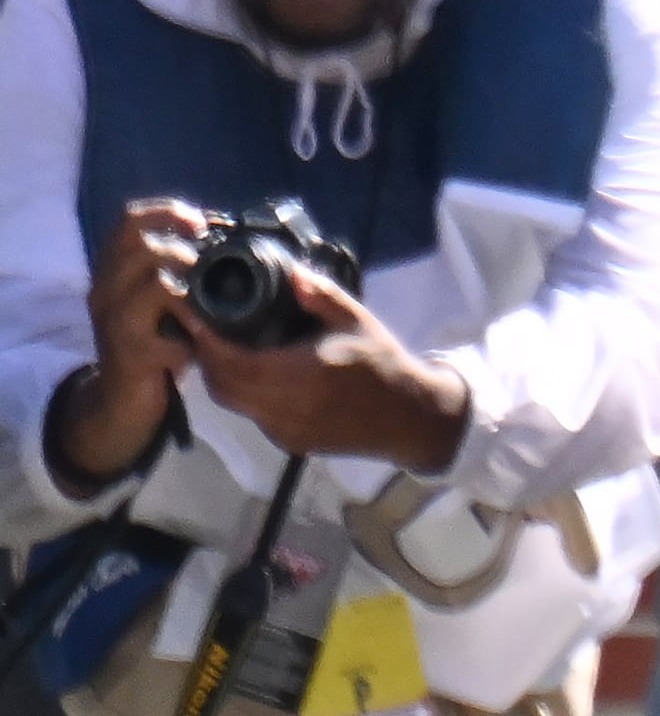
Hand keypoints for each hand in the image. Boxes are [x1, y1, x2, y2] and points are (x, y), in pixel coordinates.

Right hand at [52, 199, 207, 487]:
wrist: (123, 397)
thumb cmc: (154, 341)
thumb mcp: (160, 299)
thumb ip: (177, 270)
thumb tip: (222, 239)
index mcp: (113, 269)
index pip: (129, 220)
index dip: (168, 212)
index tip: (202, 222)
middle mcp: (105, 289)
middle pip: (142, 245)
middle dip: (186, 252)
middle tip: (206, 270)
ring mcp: (114, 321)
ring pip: (157, 283)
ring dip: (192, 290)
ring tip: (204, 306)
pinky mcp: (130, 352)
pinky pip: (169, 332)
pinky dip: (194, 335)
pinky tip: (199, 346)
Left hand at [181, 268, 471, 473]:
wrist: (410, 419)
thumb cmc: (384, 365)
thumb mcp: (357, 321)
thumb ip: (321, 296)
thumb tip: (290, 272)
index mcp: (302, 374)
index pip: (231, 361)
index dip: (205, 340)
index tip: (192, 315)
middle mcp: (286, 407)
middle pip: (220, 385)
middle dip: (205, 358)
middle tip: (200, 330)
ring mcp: (285, 429)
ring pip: (232, 403)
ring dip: (221, 377)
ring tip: (221, 349)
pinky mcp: (290, 442)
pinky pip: (252, 415)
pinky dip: (244, 394)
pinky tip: (255, 375)